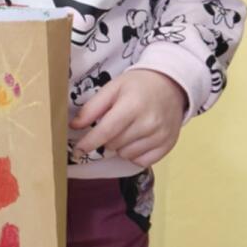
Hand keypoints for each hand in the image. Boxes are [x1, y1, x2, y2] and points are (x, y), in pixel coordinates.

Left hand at [69, 69, 186, 167]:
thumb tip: (74, 126)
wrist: (171, 84)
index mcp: (132, 106)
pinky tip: (138, 140)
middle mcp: (148, 123)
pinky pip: (142, 162)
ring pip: (126, 155)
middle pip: (113, 145)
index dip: (88, 143)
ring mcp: (160, 136)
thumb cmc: (138, 85)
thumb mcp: (113, 88)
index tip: (76, 151)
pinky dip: (135, 155)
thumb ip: (92, 107)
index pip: (105, 132)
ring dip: (121, 147)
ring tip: (128, 130)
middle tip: (114, 124)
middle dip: (107, 138)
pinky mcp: (168, 145)